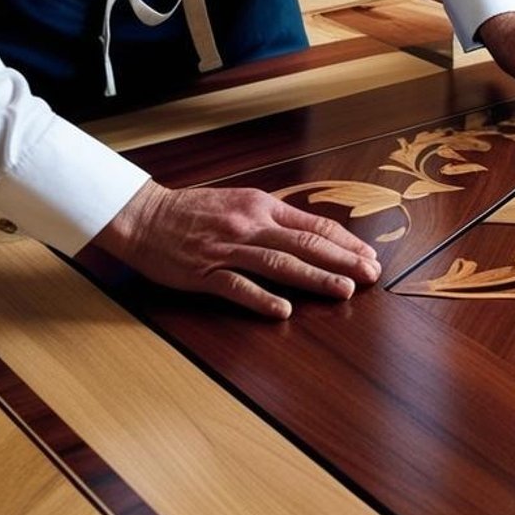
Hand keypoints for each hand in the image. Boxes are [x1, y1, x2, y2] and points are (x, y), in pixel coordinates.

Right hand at [92, 180, 380, 319]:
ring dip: (315, 278)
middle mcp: (250, 225)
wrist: (142, 215)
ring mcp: (227, 249)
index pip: (314, 225)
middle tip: (371, 275)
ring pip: (279, 264)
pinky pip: (237, 287)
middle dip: (343, 260)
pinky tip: (284, 311)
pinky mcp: (204, 272)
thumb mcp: (241, 203)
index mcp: (262, 206)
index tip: (369, 256)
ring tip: (344, 291)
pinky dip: (261, 299)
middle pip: (305, 244)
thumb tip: (314, 234)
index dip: (346, 242)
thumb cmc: (194, 211)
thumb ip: (275, 217)